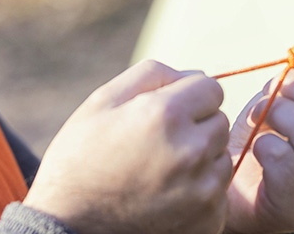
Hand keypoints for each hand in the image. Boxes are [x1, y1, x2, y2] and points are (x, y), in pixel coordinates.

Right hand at [24, 60, 231, 233]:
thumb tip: (193, 74)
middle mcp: (191, 151)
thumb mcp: (102, 102)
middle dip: (195, 124)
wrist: (71, 225)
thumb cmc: (81, 157)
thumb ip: (151, 75)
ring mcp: (203, 190)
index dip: (188, 94)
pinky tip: (166, 194)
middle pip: (220, 121)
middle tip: (158, 141)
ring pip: (222, 156)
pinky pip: (218, 191)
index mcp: (165, 115)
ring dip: (200, 157)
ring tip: (160, 169)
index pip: (211, 87)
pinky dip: (199, 190)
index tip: (166, 110)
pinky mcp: (208, 220)